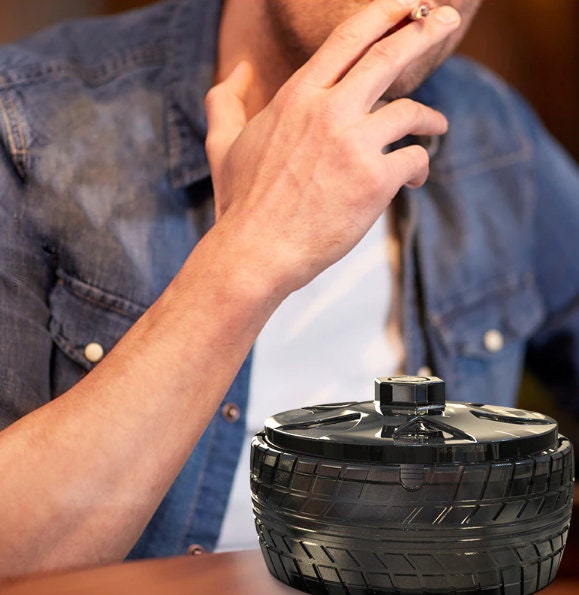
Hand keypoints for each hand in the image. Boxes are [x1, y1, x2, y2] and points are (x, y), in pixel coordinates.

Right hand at [205, 1, 459, 296]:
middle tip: (444, 19)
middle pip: (389, 56)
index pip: (349, 39)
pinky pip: (414, 160)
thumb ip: (225, 101)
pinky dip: (419, 168)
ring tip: (436, 127)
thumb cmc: (240, 203)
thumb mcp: (221, 145)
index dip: (383, 14)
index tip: (408, 4)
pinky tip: (413, 180)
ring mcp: (354, 145)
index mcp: (297, 97)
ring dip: (430, 118)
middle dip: (424, 30)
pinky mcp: (374, 182)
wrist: (255, 254)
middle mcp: (328, 111)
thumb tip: (238, 69)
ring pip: (411, 112)